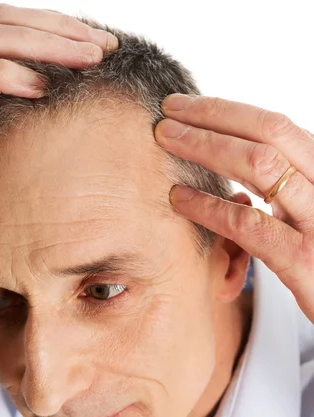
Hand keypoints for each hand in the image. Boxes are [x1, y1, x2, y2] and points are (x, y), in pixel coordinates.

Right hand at [0, 3, 117, 160]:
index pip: (1, 20)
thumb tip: (30, 97)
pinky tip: (41, 88)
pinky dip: (5, 77)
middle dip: (59, 29)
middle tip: (105, 47)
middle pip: (2, 20)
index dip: (50, 25)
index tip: (93, 42)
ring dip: (46, 46)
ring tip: (88, 61)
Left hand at [154, 94, 313, 323]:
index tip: (185, 106)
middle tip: (166, 114)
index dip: (227, 111)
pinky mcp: (304, 261)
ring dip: (205, 146)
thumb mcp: (306, 215)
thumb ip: (280, 190)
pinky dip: (209, 206)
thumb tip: (235, 159)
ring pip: (260, 166)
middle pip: (268, 133)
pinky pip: (249, 225)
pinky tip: (179, 198)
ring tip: (166, 142)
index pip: (277, 127)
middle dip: (212, 117)